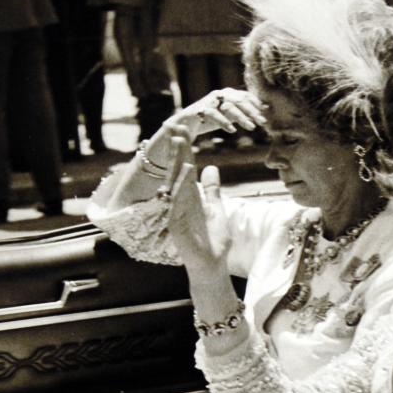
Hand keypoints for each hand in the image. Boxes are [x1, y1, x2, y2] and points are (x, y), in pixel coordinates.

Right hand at [162, 131, 231, 274]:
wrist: (212, 265)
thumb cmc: (214, 241)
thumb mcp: (216, 209)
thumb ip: (212, 190)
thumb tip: (211, 168)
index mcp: (190, 197)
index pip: (186, 168)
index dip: (185, 150)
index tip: (183, 130)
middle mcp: (180, 202)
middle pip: (177, 170)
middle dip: (177, 149)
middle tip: (175, 126)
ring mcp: (176, 212)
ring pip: (176, 182)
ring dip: (178, 161)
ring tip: (181, 141)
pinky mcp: (176, 224)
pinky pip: (178, 201)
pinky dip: (182, 185)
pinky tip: (187, 170)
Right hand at [169, 88, 263, 140]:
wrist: (185, 125)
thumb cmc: (210, 119)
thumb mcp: (229, 116)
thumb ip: (243, 113)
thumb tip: (264, 110)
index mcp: (227, 94)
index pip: (245, 95)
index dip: (256, 103)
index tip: (265, 113)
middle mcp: (219, 95)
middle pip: (239, 100)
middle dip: (252, 111)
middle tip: (262, 122)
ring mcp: (209, 101)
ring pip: (228, 106)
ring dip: (241, 117)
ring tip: (251, 127)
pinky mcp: (200, 110)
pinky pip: (214, 114)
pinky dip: (224, 122)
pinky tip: (232, 130)